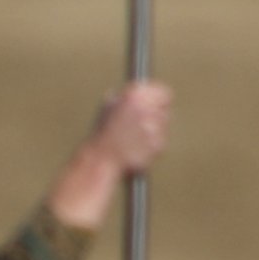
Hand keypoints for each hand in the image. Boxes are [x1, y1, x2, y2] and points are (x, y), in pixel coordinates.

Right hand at [44, 80, 174, 229]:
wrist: (92, 168)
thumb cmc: (97, 143)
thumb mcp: (104, 117)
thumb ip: (115, 104)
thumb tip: (116, 93)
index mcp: (130, 97)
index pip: (162, 91)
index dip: (160, 100)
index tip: (157, 107)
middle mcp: (140, 109)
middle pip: (165, 110)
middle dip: (157, 120)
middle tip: (140, 132)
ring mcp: (146, 127)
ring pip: (163, 129)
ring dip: (153, 138)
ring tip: (132, 147)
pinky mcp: (151, 145)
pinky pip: (159, 146)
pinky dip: (150, 153)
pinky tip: (134, 158)